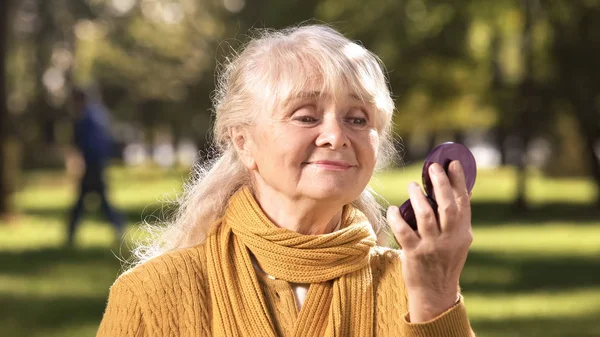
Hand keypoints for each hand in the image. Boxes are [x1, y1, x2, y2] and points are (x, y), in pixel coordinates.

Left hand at [387, 160, 472, 322]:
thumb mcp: (457, 242)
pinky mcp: (414, 254)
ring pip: (426, 216)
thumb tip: (454, 190)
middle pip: (446, 206)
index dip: (458, 181)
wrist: (435, 293)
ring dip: (418, 197)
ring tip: (412, 185)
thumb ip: (456, 220)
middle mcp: (449, 239)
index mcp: (463, 233)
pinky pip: (403, 231)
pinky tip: (393, 208)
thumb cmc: (444, 261)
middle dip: (440, 183)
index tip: (453, 163)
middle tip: (432, 167)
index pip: (463, 202)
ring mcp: (432, 247)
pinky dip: (397, 217)